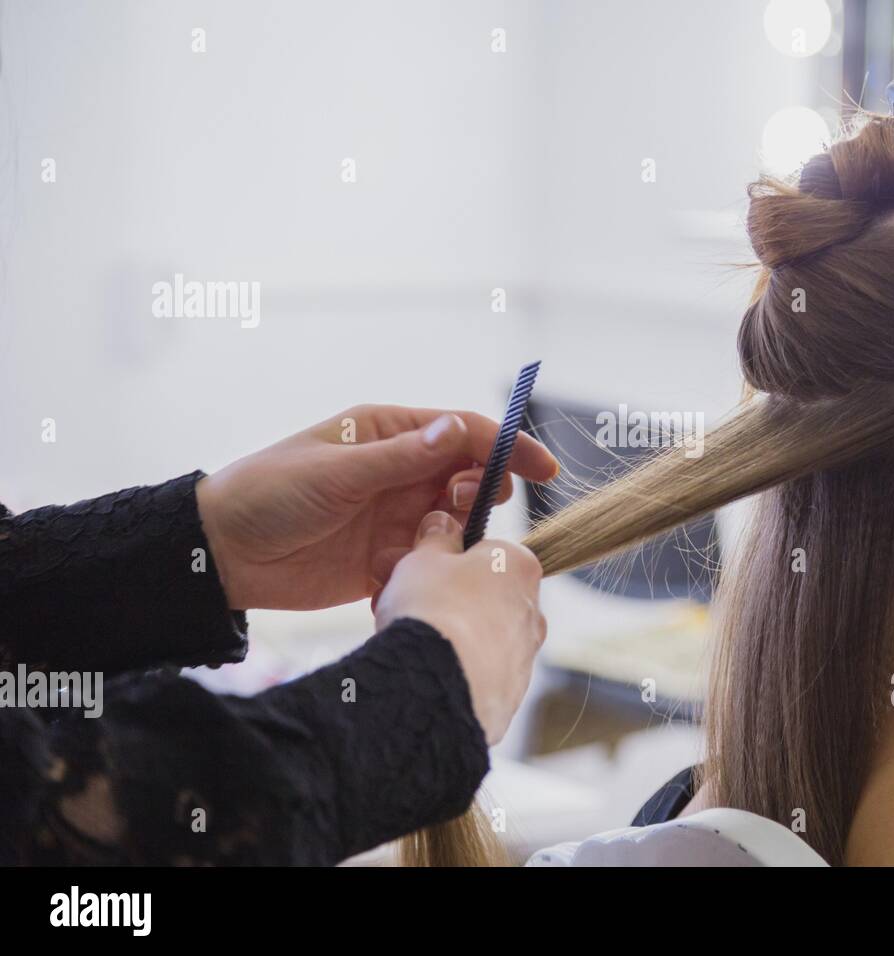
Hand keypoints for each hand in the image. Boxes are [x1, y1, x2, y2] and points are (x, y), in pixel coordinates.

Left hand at [195, 404, 557, 610]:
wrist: (221, 555)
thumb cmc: (268, 493)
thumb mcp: (336, 471)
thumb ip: (402, 457)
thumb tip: (458, 430)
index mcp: (389, 434)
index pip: (464, 433)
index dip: (508, 447)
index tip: (543, 469)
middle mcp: (400, 473)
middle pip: (468, 479)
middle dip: (480, 495)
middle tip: (458, 512)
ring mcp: (396, 517)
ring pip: (454, 525)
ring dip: (455, 538)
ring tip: (426, 548)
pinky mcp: (387, 559)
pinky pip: (428, 565)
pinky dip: (429, 572)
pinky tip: (405, 578)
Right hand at [375, 511, 546, 743]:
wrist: (436, 685)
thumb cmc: (432, 610)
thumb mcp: (424, 557)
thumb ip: (436, 537)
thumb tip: (442, 523)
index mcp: (519, 565)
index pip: (484, 552)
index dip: (444, 561)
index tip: (418, 572)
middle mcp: (532, 609)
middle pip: (481, 596)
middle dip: (444, 601)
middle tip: (404, 608)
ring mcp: (525, 654)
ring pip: (479, 636)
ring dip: (448, 636)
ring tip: (410, 644)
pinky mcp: (512, 693)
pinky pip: (480, 672)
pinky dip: (457, 670)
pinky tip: (428, 673)